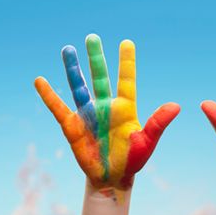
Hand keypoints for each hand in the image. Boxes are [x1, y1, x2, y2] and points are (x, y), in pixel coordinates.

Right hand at [35, 34, 179, 203]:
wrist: (112, 178)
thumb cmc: (132, 159)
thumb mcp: (147, 142)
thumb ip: (158, 123)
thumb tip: (176, 106)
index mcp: (125, 108)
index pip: (126, 80)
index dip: (126, 62)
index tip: (126, 42)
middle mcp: (105, 106)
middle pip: (100, 77)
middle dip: (96, 58)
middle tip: (92, 37)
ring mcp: (88, 114)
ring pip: (79, 87)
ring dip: (73, 69)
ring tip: (68, 49)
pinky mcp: (72, 126)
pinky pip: (58, 108)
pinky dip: (49, 95)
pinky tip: (39, 81)